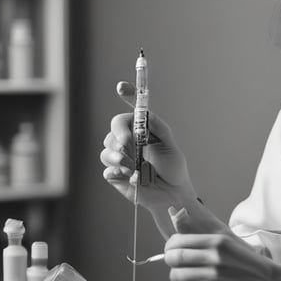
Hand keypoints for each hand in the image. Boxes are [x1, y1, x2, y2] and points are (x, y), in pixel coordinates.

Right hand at [100, 81, 196, 215]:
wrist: (173, 194)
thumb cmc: (173, 168)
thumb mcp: (169, 143)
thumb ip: (156, 125)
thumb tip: (141, 112)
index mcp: (142, 132)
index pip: (130, 112)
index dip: (126, 95)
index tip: (121, 87)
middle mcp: (129, 142)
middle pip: (113, 130)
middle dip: (119, 135)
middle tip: (128, 144)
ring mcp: (121, 159)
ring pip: (107, 150)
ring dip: (117, 156)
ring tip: (132, 167)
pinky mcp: (117, 176)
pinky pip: (107, 169)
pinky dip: (116, 171)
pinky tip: (129, 176)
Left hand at [164, 207, 280, 280]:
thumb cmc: (250, 263)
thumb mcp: (230, 243)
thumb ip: (203, 237)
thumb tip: (175, 217)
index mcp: (218, 241)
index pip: (177, 241)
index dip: (170, 246)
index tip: (173, 249)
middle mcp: (213, 257)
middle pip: (173, 257)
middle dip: (170, 260)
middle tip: (175, 262)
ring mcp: (212, 277)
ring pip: (177, 275)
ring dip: (180, 275)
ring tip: (191, 274)